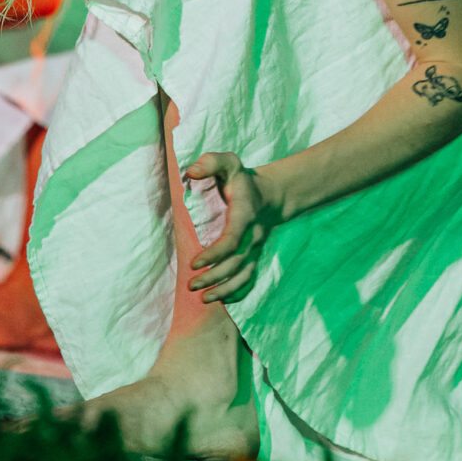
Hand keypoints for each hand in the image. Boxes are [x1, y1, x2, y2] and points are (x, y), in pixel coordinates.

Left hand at [185, 150, 280, 304]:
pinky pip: (250, 279)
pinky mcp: (255, 256)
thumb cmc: (241, 179)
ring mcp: (255, 248)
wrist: (270, 195)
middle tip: (191, 285)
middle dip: (213, 277)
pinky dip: (237, 292)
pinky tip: (220, 299)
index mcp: (244, 215)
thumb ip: (211, 162)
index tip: (194, 264)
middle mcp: (253, 235)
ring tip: (203, 298)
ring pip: (244, 275)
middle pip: (235, 263)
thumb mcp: (229, 163)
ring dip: (224, 289)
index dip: (214, 255)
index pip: (232, 240)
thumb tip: (191, 173)